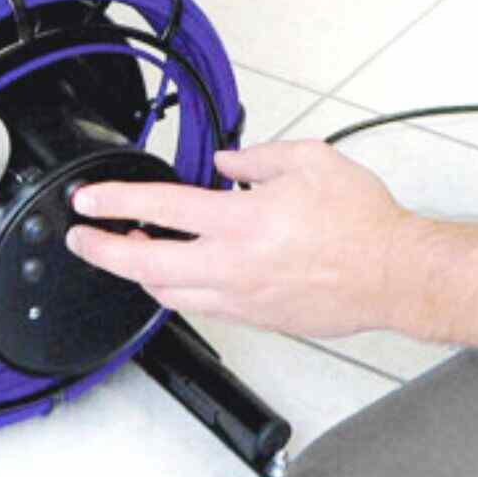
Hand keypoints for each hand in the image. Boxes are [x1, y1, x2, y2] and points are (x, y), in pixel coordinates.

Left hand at [64, 140, 433, 338]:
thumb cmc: (363, 223)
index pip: (161, 208)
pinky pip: (201, 307)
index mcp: (242, 221)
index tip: (88, 200)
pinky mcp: (257, 318)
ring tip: (127, 252)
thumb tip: (226, 164)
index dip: (115, 201)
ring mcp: (242, 297)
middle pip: (145, 264)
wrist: (396, 275)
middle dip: (102, 251)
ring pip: (168, 293)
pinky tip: (174, 274)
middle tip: (82, 238)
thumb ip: (257, 158)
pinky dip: (177, 289)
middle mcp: (233, 265)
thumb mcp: (310, 160)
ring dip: (139, 272)